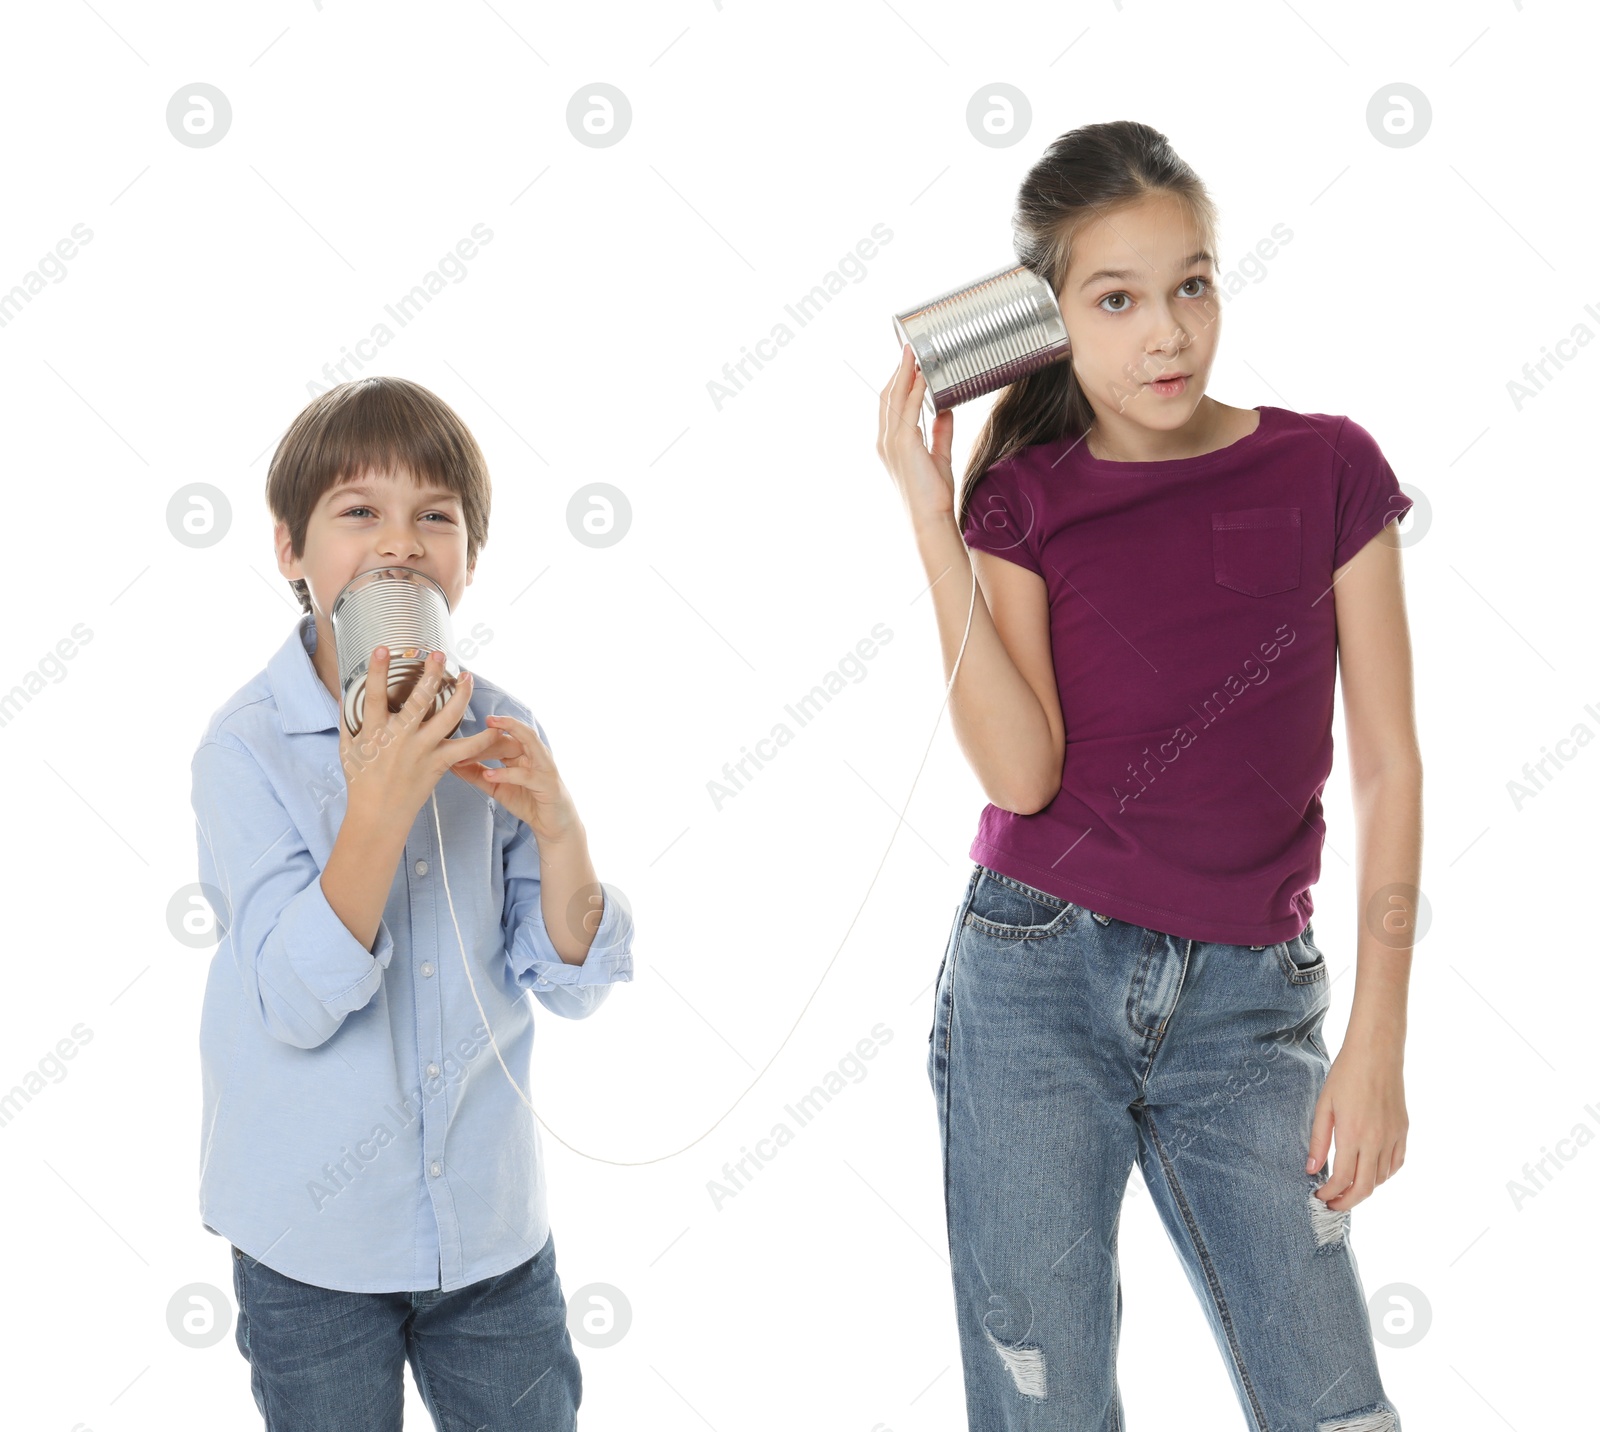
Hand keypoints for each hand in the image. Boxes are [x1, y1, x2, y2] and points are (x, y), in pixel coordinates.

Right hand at [337, 646, 506, 824]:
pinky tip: (495, 726)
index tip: (383, 649)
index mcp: (375, 732)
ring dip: (461, 694)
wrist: (378, 815)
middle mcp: (400, 738)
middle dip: (431, 674)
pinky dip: (483, 739)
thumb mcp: (347, 749)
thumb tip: (344, 695)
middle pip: (419, 700)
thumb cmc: (361, 781)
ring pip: (448, 716)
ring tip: (467, 677)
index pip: (374, 695)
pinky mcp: (439, 764)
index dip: (378, 671)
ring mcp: (422, 750)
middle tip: (439, 654)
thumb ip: (348, 720)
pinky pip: (466, 749)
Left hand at [449, 711, 580, 845]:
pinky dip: (507, 773)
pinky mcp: (548, 783)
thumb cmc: (528, 802)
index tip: (455, 745)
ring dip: (509, 733)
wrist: (552, 826)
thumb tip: (452, 764)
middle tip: (462, 743)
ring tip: (488, 730)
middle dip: (486, 739)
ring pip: (528, 741)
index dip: (478, 742)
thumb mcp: (497, 788)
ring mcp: (544, 765)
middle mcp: (535, 754)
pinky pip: (526, 774)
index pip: (500, 739)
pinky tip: (490, 775)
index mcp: (523, 753)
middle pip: (510, 738)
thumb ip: (478, 775)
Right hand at [877, 343, 956, 533]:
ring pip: (894, 397)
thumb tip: (945, 409)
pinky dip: (915, 388)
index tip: (909, 362)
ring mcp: (891, 442)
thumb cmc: (933, 495)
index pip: (890, 405)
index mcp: (890, 444)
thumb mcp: (939, 457)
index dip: (898, 381)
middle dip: (898, 370)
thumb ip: (941, 432)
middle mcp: (885, 440)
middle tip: (910, 348)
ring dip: (905, 372)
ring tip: (915, 352)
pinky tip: (924, 375)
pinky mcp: (903, 443)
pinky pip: (907, 407)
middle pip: (887, 395)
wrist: (930, 518)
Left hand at [1306, 1032, 1408, 1211]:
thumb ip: (1318, 1140)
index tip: (1319, 1196)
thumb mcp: (1324, 1106)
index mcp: (1353, 1134)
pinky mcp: (1403, 1131)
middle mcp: (1377, 1141)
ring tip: (1347, 1188)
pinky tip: (1370, 1172)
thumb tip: (1312, 1170)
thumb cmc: (1345, 1075)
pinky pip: (1396, 1164)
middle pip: (1365, 1188)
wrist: (1377, 1053)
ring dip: (1364, 1189)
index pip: (1343, 1179)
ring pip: (1381, 1179)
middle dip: (1347, 1202)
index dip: (1330, 1194)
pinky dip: (1383, 1175)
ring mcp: (1394, 1137)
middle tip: (1333, 1205)